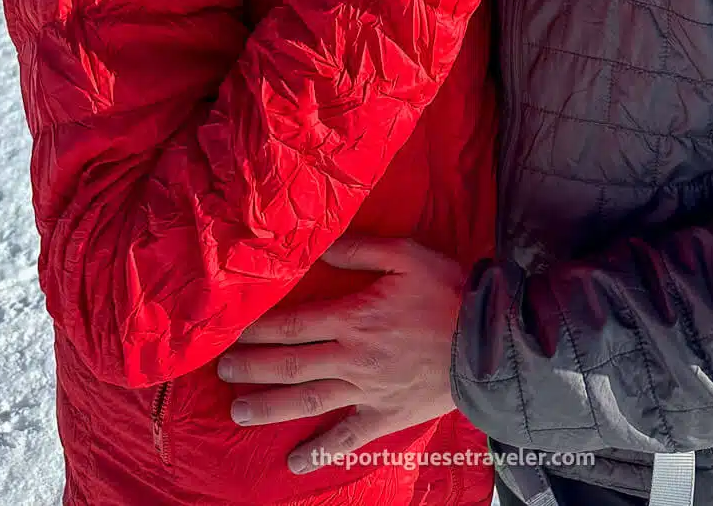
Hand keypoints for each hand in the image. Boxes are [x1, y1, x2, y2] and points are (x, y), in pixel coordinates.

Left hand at [217, 237, 463, 473]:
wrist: (490, 341)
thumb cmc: (448, 291)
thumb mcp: (407, 255)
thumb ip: (360, 250)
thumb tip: (320, 249)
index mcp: (355, 317)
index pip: (294, 324)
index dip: (259, 329)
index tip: (232, 331)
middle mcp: (353, 358)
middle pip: (291, 365)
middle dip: (253, 367)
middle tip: (222, 370)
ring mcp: (367, 391)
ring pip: (308, 402)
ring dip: (269, 407)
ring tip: (237, 411)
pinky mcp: (385, 415)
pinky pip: (347, 438)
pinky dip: (320, 452)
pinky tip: (295, 464)